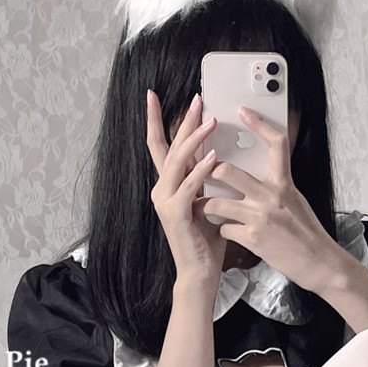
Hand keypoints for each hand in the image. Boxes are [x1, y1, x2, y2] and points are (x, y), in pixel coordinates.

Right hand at [146, 90, 223, 287]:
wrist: (199, 271)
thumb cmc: (206, 239)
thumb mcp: (207, 200)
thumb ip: (203, 179)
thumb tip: (212, 153)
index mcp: (169, 185)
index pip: (159, 145)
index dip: (156, 120)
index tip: (153, 96)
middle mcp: (162, 189)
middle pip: (169, 146)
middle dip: (183, 121)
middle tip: (197, 98)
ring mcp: (165, 201)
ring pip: (177, 161)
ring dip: (195, 139)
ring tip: (211, 120)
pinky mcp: (175, 214)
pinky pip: (189, 186)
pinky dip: (201, 170)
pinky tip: (213, 157)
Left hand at [198, 105, 343, 295]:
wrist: (320, 263)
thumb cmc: (308, 234)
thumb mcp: (296, 202)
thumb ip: (277, 188)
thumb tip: (260, 178)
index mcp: (284, 184)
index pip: (276, 145)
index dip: (259, 124)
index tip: (244, 112)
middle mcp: (271, 196)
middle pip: (227, 171)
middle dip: (208, 172)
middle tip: (201, 173)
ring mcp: (260, 217)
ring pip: (216, 203)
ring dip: (205, 206)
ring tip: (203, 208)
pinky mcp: (253, 238)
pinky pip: (224, 229)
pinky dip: (221, 231)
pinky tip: (224, 233)